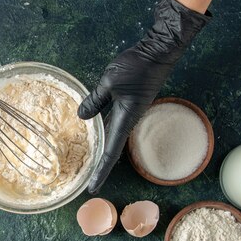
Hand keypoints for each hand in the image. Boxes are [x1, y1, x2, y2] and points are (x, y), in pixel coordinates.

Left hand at [78, 0, 210, 193]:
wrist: (159, 52)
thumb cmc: (137, 66)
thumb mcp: (109, 82)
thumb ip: (95, 100)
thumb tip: (81, 117)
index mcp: (126, 119)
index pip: (111, 152)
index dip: (101, 171)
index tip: (92, 188)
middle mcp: (129, 120)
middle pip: (112, 148)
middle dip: (100, 166)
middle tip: (87, 181)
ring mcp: (131, 111)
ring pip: (113, 135)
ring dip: (102, 149)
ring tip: (88, 161)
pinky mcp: (130, 102)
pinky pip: (114, 121)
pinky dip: (103, 130)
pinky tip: (94, 129)